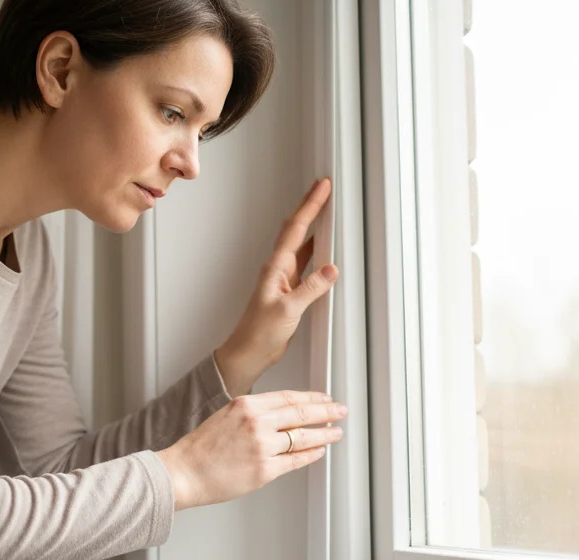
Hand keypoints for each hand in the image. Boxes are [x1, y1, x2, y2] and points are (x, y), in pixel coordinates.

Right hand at [155, 390, 347, 510]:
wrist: (184, 472)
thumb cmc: (200, 449)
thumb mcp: (226, 417)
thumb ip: (254, 414)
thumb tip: (284, 419)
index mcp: (246, 405)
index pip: (288, 397)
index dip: (311, 398)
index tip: (325, 399)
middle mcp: (257, 422)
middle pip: (301, 413)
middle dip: (326, 412)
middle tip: (340, 411)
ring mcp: (262, 446)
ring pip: (304, 437)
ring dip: (324, 435)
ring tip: (335, 433)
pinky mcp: (265, 470)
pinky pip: (296, 460)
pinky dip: (311, 455)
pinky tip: (319, 451)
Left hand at [216, 178, 336, 395]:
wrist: (248, 353)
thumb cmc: (258, 334)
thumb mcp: (288, 310)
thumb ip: (310, 289)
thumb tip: (330, 269)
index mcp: (275, 268)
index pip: (295, 229)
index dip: (310, 206)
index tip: (321, 187)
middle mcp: (278, 269)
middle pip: (296, 230)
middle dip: (310, 207)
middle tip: (323, 189)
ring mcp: (284, 279)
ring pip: (301, 245)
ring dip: (314, 227)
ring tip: (327, 211)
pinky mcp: (290, 292)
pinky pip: (306, 264)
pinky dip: (316, 252)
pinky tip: (324, 250)